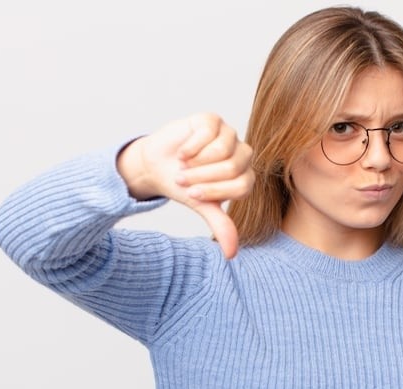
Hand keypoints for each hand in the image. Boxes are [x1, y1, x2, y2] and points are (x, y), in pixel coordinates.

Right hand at [117, 112, 254, 258]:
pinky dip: (192, 146)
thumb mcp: (202, 206)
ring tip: (182, 166)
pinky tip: (182, 152)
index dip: (215, 191)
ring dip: (197, 162)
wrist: (157, 165)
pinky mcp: (212, 120)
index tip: (192, 194)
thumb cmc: (183, 185)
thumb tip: (232, 254)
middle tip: (183, 180)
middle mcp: (242, 154)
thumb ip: (220, 225)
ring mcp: (228, 135)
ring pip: (223, 149)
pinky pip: (209, 132)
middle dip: (203, 177)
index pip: (241, 186)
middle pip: (233, 167)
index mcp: (244, 177)